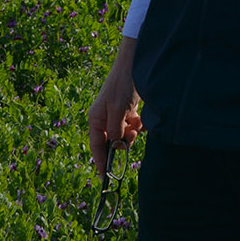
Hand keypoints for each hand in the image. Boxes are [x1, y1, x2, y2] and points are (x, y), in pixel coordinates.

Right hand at [88, 36, 144, 176]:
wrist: (135, 64)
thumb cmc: (122, 86)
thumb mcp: (117, 111)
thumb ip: (115, 131)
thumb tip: (115, 147)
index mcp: (96, 119)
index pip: (96, 146)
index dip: (101, 161)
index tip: (106, 176)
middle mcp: (104, 118)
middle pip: (112, 141)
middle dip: (123, 141)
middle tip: (134, 134)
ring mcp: (116, 114)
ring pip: (124, 134)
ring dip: (133, 132)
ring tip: (139, 123)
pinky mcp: (128, 109)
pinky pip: (133, 125)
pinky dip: (139, 124)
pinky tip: (143, 118)